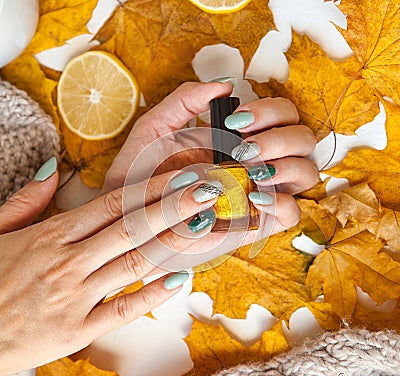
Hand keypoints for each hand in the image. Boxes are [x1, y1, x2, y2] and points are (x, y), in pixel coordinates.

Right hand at [0, 163, 221, 375]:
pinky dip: (152, 294)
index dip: (152, 188)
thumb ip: (28, 199)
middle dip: (174, 207)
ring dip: (173, 242)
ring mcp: (74, 297)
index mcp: (51, 234)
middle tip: (206, 192)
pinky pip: (123, 310)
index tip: (180, 177)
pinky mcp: (77, 331)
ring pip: (134, 263)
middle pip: (132, 227)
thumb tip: (54, 169)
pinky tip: (179, 279)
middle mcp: (67, 261)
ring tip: (203, 225)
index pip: (113, 204)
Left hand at [104, 81, 318, 234]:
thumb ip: (185, 100)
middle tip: (244, 147)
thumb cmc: (143, 172)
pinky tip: (253, 196)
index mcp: (241, 137)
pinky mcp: (259, 222)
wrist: (133, 216)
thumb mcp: (157, 128)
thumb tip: (225, 83)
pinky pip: (293, 212)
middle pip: (302, 139)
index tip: (235, 121)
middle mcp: (258, 161)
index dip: (270, 111)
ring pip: (306, 172)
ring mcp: (262, 191)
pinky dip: (282, 203)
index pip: (281, 114)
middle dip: (281, 137)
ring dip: (287, 165)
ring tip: (250, 169)